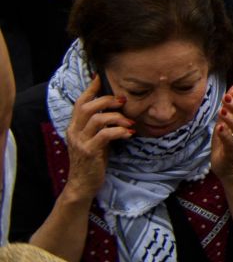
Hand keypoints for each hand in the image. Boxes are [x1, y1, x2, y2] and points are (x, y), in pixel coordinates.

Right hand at [63, 77, 131, 197]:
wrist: (82, 184)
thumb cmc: (92, 160)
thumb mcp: (95, 139)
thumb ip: (100, 126)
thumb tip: (117, 110)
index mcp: (74, 127)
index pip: (80, 103)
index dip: (90, 88)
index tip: (100, 76)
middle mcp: (74, 132)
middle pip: (87, 106)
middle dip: (107, 100)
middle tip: (123, 101)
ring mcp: (80, 142)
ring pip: (97, 119)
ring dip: (117, 117)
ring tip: (129, 123)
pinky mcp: (89, 152)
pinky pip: (105, 135)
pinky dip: (119, 131)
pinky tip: (129, 134)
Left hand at [208, 84, 232, 190]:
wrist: (230, 170)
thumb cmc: (228, 144)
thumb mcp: (227, 122)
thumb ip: (231, 105)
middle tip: (227, 97)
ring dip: (232, 119)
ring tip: (222, 111)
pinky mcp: (231, 154)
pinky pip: (231, 144)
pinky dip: (226, 136)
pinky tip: (220, 128)